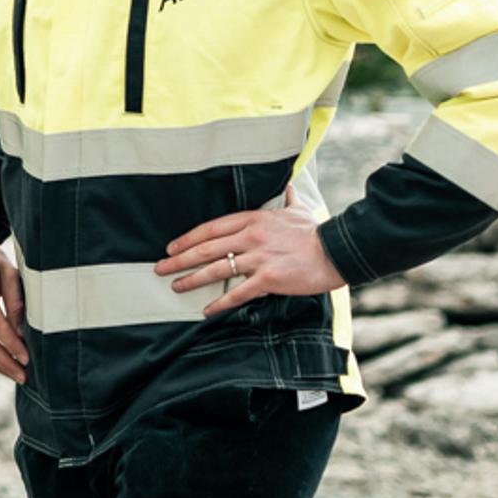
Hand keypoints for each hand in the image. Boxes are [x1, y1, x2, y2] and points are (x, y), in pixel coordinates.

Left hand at [155, 207, 343, 313]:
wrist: (336, 250)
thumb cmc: (316, 232)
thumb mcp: (297, 210)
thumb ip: (287, 199)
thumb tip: (286, 187)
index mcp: (253, 219)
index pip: (211, 227)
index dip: (188, 238)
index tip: (172, 246)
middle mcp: (251, 236)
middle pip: (206, 248)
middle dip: (180, 259)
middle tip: (160, 268)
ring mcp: (258, 258)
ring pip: (216, 269)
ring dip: (192, 280)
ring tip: (176, 287)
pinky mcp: (268, 279)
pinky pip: (237, 293)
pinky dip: (220, 303)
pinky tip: (206, 311)